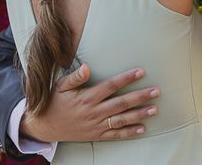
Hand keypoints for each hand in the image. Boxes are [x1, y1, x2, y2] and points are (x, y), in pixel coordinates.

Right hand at [21, 64, 159, 142]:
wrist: (45, 126)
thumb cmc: (54, 102)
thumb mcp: (60, 86)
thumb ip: (75, 77)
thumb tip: (87, 67)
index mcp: (86, 98)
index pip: (110, 86)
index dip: (126, 78)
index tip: (140, 72)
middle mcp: (94, 112)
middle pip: (121, 103)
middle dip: (140, 97)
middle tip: (156, 91)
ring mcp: (96, 125)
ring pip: (121, 120)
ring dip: (139, 114)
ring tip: (154, 109)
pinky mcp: (96, 135)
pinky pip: (115, 135)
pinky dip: (129, 132)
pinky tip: (142, 128)